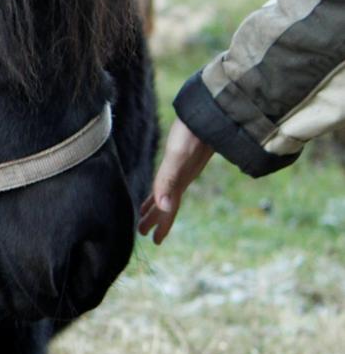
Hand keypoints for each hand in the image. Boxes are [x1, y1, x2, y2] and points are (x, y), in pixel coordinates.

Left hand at [138, 119, 214, 244]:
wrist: (211, 112)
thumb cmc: (191, 133)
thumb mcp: (177, 157)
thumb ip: (169, 180)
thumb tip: (162, 207)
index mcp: (180, 182)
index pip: (169, 210)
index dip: (162, 225)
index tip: (155, 241)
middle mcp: (183, 178)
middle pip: (167, 204)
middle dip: (155, 219)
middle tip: (143, 232)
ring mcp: (184, 168)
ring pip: (168, 192)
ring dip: (156, 204)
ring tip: (145, 213)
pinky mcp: (184, 155)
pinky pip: (170, 178)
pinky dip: (162, 186)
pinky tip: (160, 184)